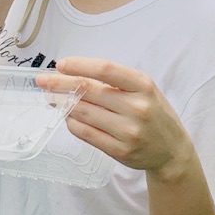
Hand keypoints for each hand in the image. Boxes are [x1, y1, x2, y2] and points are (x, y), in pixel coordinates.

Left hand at [38, 56, 195, 178]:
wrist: (172, 150)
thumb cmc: (154, 112)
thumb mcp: (144, 89)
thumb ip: (114, 82)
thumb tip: (73, 75)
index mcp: (143, 85)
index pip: (105, 69)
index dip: (79, 65)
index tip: (60, 64)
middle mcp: (137, 107)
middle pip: (89, 91)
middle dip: (60, 84)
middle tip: (42, 80)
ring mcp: (128, 131)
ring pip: (84, 113)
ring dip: (63, 104)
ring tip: (51, 97)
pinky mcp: (120, 151)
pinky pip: (87, 134)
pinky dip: (72, 123)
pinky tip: (67, 116)